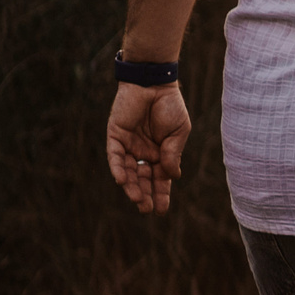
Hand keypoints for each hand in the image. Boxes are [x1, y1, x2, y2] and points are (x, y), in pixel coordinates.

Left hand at [107, 84, 191, 213]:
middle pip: (142, 179)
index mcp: (160, 153)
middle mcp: (143, 152)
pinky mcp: (116, 136)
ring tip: (138, 200)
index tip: (162, 211)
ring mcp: (129, 145)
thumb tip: (173, 177)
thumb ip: (173, 153)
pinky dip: (118, 168)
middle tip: (147, 209)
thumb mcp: (179, 132)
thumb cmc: (170, 105)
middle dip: (145, 194)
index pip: (160, 178)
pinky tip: (122, 180)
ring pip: (128, 171)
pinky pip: (115, 156)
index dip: (161, 194)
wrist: (155, 83)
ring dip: (132, 186)